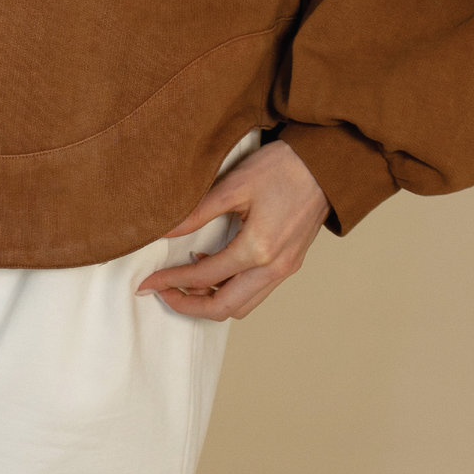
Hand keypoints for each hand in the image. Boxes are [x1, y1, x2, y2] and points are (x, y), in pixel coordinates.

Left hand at [137, 140, 329, 319]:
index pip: (204, 278)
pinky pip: (256, 292)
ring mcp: (285, 269)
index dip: (172, 282)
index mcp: (257, 249)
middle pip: (224, 308)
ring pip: (243, 306)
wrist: (325, 166)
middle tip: (162, 292)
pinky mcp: (290, 264)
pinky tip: (214, 268)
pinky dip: (231, 290)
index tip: (148, 282)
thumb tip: (164, 231)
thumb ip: (197, 212)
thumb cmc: (282, 168)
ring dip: (211, 301)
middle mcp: (274, 268)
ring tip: (185, 283)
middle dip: (188, 305)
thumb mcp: (234, 185)